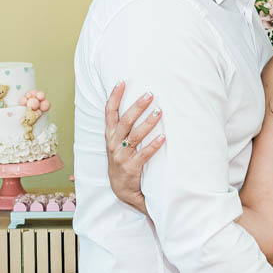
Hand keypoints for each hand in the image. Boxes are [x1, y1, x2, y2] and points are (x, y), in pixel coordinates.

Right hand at [104, 81, 164, 214]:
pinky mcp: (131, 167)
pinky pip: (144, 154)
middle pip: (125, 121)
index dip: (114, 96)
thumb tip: (135, 104)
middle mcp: (114, 144)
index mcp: (110, 135)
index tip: (122, 82)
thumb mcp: (116, 143)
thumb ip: (122, 127)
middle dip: (137, 106)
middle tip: (150, 94)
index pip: (109, 112)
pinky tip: (163, 137)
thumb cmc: (122, 161)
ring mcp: (122, 156)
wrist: (121, 190)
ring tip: (159, 112)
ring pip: (135, 136)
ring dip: (148, 123)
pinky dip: (154, 145)